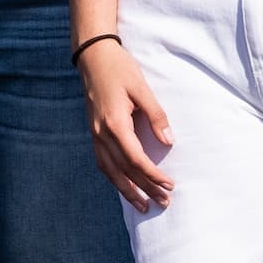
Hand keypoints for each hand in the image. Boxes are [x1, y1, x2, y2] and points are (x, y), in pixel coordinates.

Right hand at [79, 34, 171, 212]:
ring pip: (110, 170)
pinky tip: (124, 186)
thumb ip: (156, 115)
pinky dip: (114, 177)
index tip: (169, 185)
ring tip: (143, 206)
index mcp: (114, 123)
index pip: (135, 159)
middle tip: (163, 203)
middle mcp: (101, 133)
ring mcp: (95, 134)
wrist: (92, 56)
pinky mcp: (94, 132)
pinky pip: (103, 162)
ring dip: (127, 190)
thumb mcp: (142, 88)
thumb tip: (168, 141)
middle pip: (124, 170)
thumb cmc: (119, 69)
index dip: (153, 175)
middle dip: (144, 188)